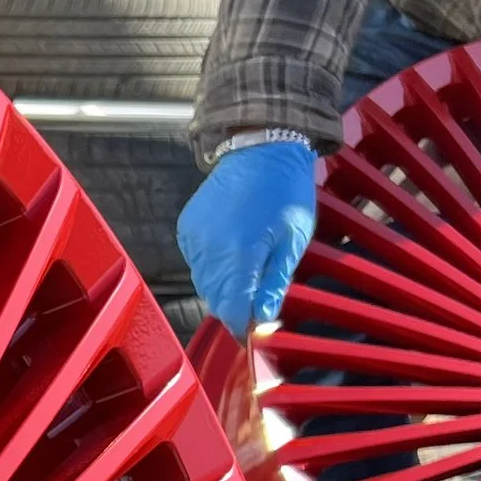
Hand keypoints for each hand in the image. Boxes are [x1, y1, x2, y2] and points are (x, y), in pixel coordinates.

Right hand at [178, 139, 317, 335]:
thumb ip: (275, 282)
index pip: (232, 311)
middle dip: (234, 307)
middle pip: (215, 300)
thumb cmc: (285, 191)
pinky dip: (211, 267)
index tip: (253, 332)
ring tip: (246, 271)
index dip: (242, 326)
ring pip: (204, 283)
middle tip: (256, 301)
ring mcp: (194, 238)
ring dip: (223, 287)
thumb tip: (263, 318)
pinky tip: (231, 252)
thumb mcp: (294, 240)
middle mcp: (210, 250)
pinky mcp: (187, 228)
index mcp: (240, 255)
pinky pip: (196, 262)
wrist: (261, 148)